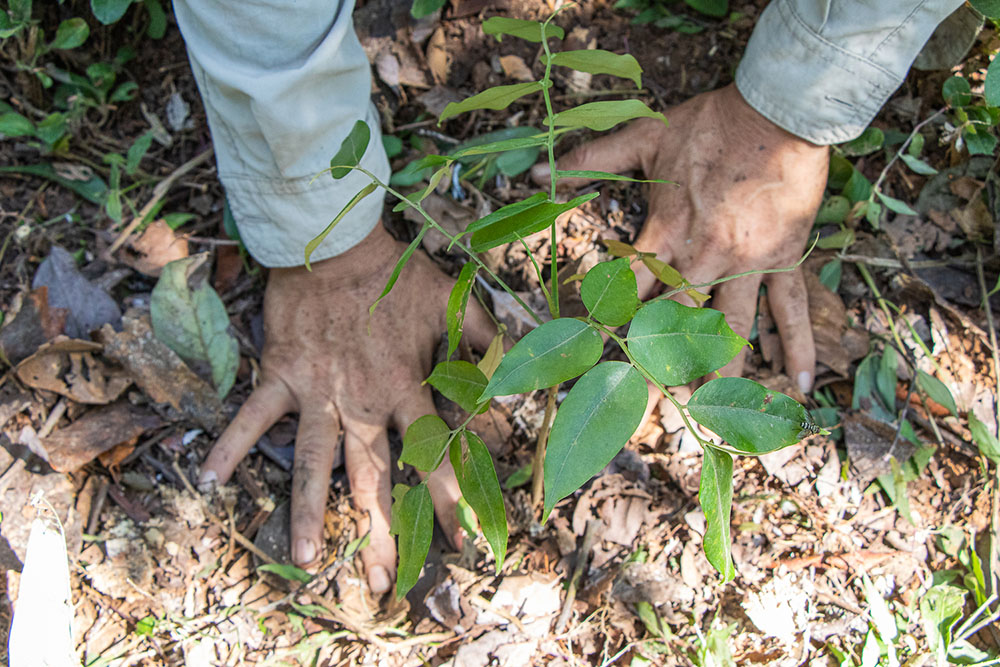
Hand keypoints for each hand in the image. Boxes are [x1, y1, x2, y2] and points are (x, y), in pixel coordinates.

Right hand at [199, 224, 493, 593]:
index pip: (431, 452)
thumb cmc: (397, 275)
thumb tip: (516, 379)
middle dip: (380, 531)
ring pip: (315, 461)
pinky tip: (207, 479)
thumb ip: (487, 341)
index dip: (448, 498)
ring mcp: (317, 392)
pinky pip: (253, 415)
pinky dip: (231, 444)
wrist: (336, 244)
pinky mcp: (281, 375)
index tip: (459, 542)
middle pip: (372, 477)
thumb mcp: (452, 303)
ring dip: (310, 511)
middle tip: (380, 582)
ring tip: (306, 560)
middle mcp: (361, 400)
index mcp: (403, 386)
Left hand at [535, 84, 827, 390]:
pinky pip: (789, 310)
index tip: (589, 353)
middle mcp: (703, 259)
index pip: (625, 288)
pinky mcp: (782, 260)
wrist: (777, 113)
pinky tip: (798, 385)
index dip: (604, 320)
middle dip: (656, 365)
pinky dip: (797, 347)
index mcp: (665, 234)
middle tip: (641, 407)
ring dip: (718, 372)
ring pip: (730, 330)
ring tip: (707, 411)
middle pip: (673, 324)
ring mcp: (746, 264)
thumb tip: (537, 173)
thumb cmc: (709, 125)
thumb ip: (590, 159)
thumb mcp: (643, 137)